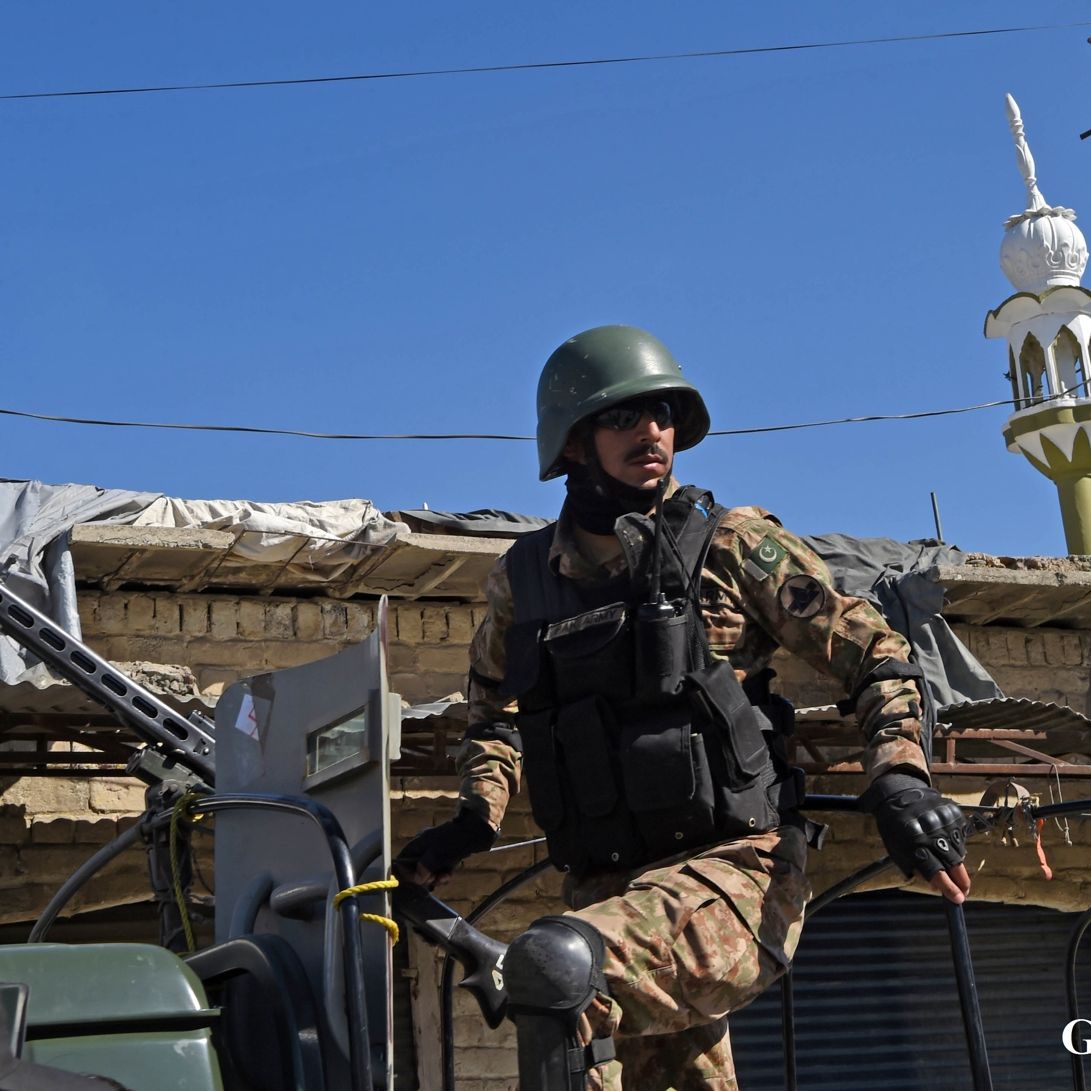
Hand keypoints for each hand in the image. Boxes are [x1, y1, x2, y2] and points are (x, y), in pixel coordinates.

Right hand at [393, 809, 496, 890]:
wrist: (476, 832)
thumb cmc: (453, 841)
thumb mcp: (436, 855)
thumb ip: (423, 867)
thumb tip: (417, 879)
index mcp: (418, 842)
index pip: (403, 859)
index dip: (406, 872)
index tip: (415, 881)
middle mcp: (425, 846)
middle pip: (417, 867)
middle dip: (424, 877)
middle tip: (432, 880)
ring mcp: (436, 850)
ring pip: (430, 870)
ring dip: (435, 877)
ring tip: (443, 878)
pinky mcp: (447, 855)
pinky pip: (440, 868)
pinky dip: (443, 873)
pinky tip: (448, 875)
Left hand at [861, 773, 970, 904]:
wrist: (898, 795)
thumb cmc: (896, 827)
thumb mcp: (897, 850)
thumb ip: (916, 870)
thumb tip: (937, 889)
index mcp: (913, 844)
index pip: (936, 872)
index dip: (949, 888)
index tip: (958, 899)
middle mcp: (931, 832)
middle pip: (953, 864)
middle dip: (961, 882)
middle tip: (964, 891)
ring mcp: (944, 821)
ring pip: (959, 852)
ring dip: (958, 864)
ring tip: (952, 866)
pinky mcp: (952, 813)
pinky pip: (960, 837)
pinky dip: (956, 844)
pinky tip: (946, 843)